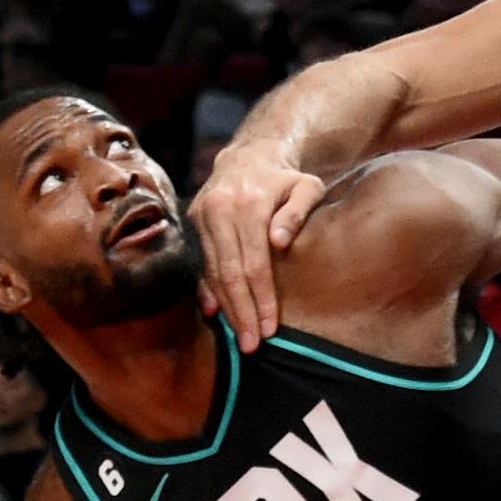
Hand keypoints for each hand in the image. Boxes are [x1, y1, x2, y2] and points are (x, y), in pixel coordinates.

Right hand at [188, 141, 328, 348]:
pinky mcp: (193, 221)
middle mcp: (220, 210)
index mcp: (250, 203)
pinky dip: (207, 289)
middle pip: (229, 272)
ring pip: (212, 271)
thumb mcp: (307, 186)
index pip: (254, 262)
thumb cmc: (287, 178)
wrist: (249, 155)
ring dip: (226, 307)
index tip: (270, 328)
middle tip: (252, 345)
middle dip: (242, 312)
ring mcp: (202, 216)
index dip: (261, 298)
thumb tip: (279, 242)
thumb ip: (298, 212)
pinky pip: (200, 262)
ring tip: (240, 337)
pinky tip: (214, 313)